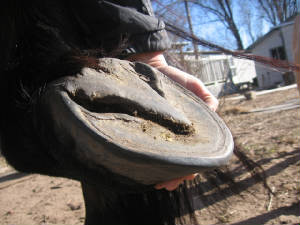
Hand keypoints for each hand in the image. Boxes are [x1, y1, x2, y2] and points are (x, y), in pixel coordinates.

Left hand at [127, 51, 217, 189]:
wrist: (150, 71)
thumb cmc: (174, 78)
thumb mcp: (194, 86)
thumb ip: (208, 99)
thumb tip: (213, 114)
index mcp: (192, 129)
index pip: (197, 153)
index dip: (193, 167)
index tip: (185, 176)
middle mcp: (179, 134)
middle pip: (182, 160)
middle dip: (176, 175)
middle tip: (167, 185)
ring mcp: (164, 134)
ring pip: (168, 158)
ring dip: (165, 174)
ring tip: (159, 184)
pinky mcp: (150, 131)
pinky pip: (152, 149)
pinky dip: (152, 161)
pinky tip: (147, 172)